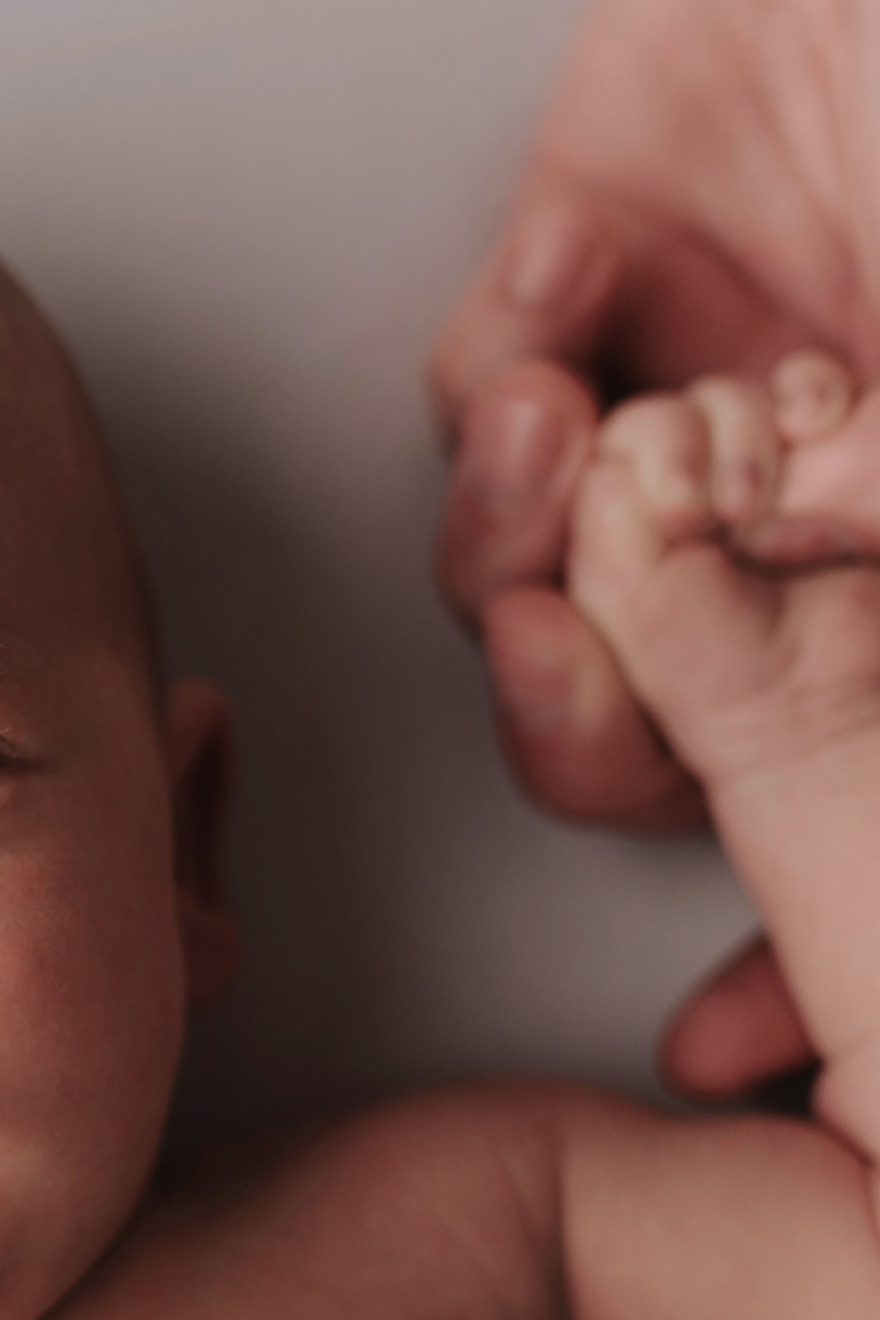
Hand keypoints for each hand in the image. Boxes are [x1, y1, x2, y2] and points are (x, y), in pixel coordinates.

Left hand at [429, 0, 879, 1091]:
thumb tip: (843, 614)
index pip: (852, 787)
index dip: (808, 940)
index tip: (734, 1052)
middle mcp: (810, 492)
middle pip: (657, 723)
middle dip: (610, 733)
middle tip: (612, 670)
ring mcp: (694, 388)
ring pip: (539, 590)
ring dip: (538, 571)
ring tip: (596, 457)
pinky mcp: (585, 267)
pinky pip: (477, 407)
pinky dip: (493, 405)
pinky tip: (560, 339)